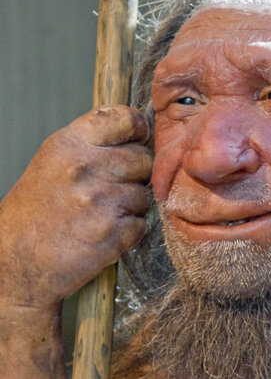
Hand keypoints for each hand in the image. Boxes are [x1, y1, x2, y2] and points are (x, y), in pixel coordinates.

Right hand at [0, 105, 151, 309]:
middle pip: (143, 158)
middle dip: (134, 174)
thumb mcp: (53, 162)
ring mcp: (101, 201)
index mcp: (69, 145)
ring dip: (131, 206)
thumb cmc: (34, 213)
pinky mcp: (113, 233)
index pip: (126, 119)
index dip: (139, 129)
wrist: (13, 264)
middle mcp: (85, 168)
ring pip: (144, 193)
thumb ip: (93, 146)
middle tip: (109, 190)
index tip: (139, 138)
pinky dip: (128, 232)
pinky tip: (102, 234)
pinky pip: (141, 224)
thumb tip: (138, 134)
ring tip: (100, 215)